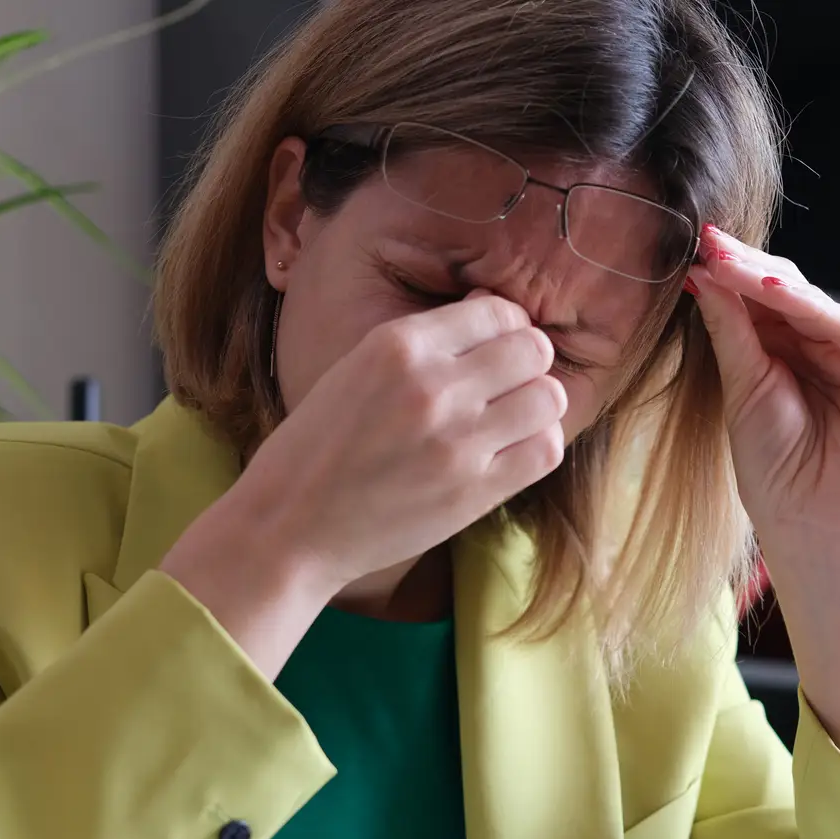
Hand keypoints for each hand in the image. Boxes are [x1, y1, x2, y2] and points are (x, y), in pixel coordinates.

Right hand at [158, 292, 564, 674]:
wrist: (290, 526)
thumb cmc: (320, 447)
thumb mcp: (357, 369)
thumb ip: (425, 345)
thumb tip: (494, 312)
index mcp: (398, 344)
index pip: (497, 311)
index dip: (505, 330)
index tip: (492, 353)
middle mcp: (433, 386)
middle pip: (534, 349)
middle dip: (528, 364)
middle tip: (505, 388)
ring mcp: (457, 441)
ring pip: (550, 397)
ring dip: (538, 406)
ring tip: (510, 421)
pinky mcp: (473, 491)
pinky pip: (545, 450)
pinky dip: (537, 445)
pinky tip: (510, 452)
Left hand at [687, 226, 839, 553]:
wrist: (812, 523)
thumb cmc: (773, 470)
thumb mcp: (741, 387)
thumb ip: (730, 329)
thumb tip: (703, 272)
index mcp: (781, 353)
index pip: (753, 301)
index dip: (725, 275)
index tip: (690, 249)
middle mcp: (817, 346)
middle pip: (781, 291)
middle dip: (743, 267)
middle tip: (706, 241)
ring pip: (807, 300)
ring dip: (766, 279)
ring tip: (727, 259)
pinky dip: (807, 304)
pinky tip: (772, 290)